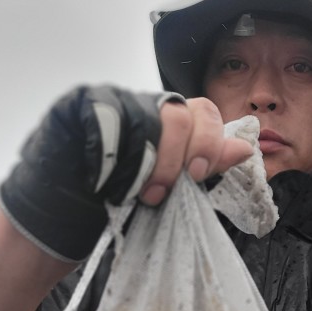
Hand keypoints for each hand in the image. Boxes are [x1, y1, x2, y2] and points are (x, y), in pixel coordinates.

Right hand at [0, 86, 252, 262]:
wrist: (64, 211)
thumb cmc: (123, 199)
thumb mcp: (172, 185)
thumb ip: (206, 164)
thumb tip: (246, 150)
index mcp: (172, 120)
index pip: (204, 112)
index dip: (209, 142)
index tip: (199, 175)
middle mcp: (145, 104)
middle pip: (180, 113)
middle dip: (179, 157)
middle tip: (163, 191)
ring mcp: (113, 100)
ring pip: (147, 116)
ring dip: (147, 163)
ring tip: (136, 193)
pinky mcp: (79, 104)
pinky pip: (103, 115)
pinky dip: (110, 150)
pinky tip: (107, 176)